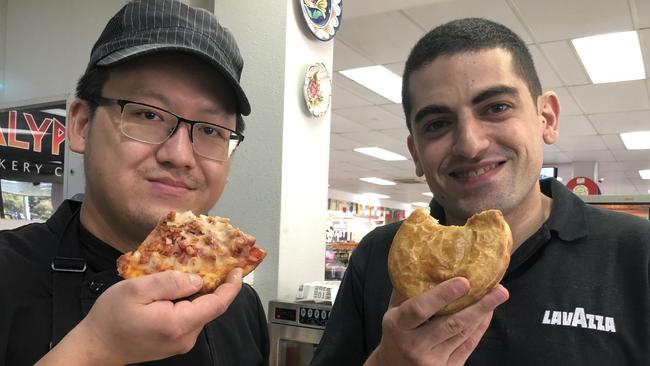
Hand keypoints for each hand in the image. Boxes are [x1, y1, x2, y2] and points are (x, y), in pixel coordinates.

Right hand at [37, 268, 242, 365]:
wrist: (94, 348)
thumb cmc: (110, 318)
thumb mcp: (135, 290)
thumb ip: (169, 282)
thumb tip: (197, 280)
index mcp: (178, 323)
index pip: (217, 304)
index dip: (232, 286)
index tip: (238, 269)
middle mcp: (185, 337)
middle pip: (211, 307)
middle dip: (218, 285)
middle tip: (218, 262)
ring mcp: (180, 342)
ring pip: (200, 312)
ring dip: (202, 292)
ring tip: (197, 270)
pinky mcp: (174, 342)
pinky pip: (190, 318)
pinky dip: (191, 302)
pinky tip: (183, 288)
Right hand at [365, 277, 508, 365]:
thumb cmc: (395, 334)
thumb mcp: (392, 312)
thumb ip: (405, 290)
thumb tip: (423, 261)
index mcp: (398, 326)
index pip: (420, 309)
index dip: (442, 295)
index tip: (464, 281)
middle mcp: (415, 345)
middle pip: (451, 324)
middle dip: (478, 306)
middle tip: (498, 289)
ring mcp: (432, 361)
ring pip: (463, 334)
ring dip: (483, 313)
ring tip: (498, 295)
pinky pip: (468, 346)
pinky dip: (480, 328)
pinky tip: (488, 313)